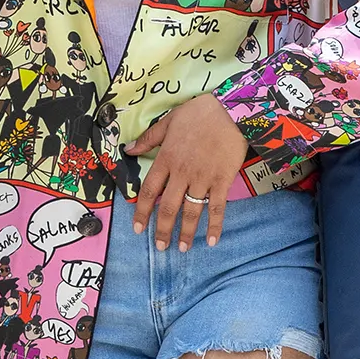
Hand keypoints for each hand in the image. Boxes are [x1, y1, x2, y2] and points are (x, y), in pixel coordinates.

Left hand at [126, 93, 247, 250]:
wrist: (232, 110)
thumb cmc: (200, 112)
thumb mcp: (168, 120)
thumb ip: (148, 138)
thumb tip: (127, 150)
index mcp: (166, 158)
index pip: (150, 190)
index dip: (142, 212)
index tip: (138, 229)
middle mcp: (182, 173)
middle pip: (168, 207)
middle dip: (163, 229)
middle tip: (160, 247)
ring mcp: (203, 178)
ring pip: (191, 211)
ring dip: (186, 232)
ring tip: (182, 249)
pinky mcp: (222, 181)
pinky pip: (217, 208)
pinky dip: (215, 226)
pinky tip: (212, 241)